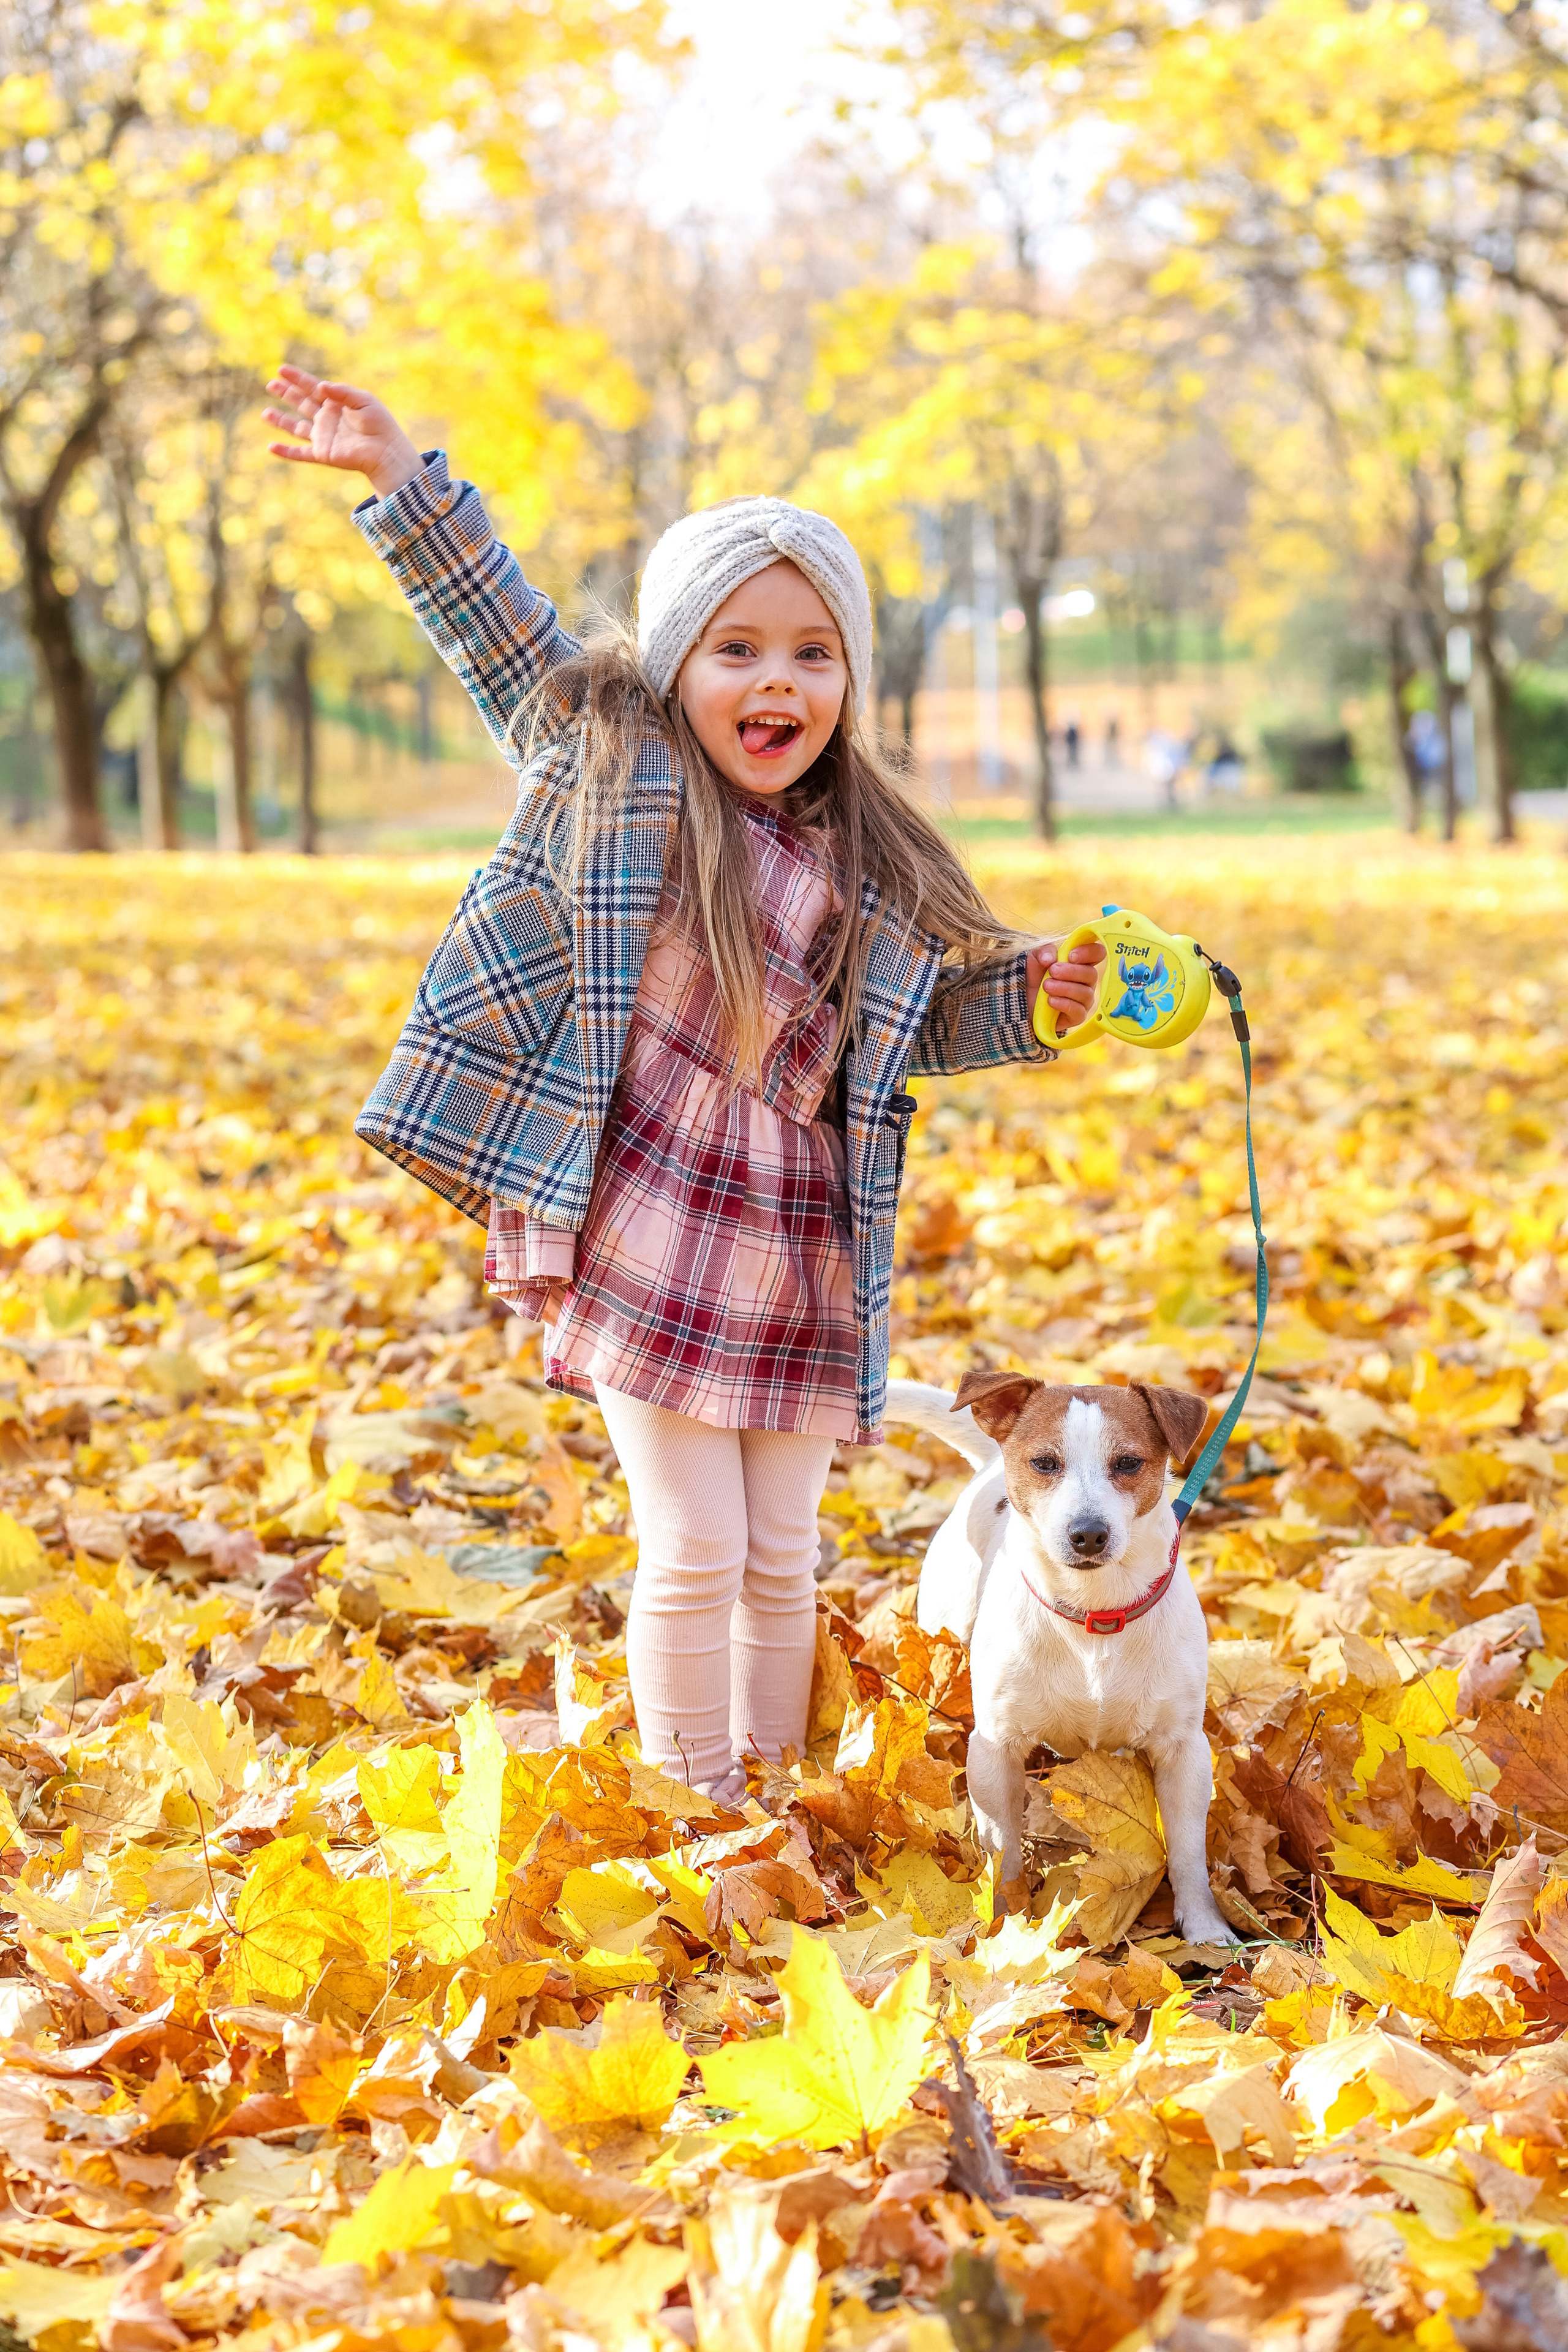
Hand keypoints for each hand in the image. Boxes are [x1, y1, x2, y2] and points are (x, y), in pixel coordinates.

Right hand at [263, 364, 422, 499]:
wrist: (386, 451)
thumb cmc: (379, 424)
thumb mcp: (363, 400)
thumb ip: (341, 391)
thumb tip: (320, 386)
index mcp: (336, 403)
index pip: (312, 387)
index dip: (297, 378)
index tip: (281, 369)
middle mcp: (327, 419)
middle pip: (301, 403)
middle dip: (286, 394)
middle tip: (270, 384)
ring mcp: (323, 437)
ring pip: (296, 427)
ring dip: (280, 421)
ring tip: (265, 413)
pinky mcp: (323, 453)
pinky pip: (300, 454)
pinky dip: (286, 452)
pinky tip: (271, 447)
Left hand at [1027, 937, 1105, 1037]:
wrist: (1023, 1000)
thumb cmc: (1034, 976)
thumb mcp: (1035, 958)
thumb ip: (1043, 951)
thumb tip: (1050, 958)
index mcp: (1081, 963)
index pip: (1097, 953)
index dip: (1089, 952)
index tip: (1071, 955)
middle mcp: (1086, 981)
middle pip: (1092, 974)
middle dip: (1071, 971)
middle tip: (1052, 971)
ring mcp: (1084, 1000)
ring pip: (1085, 993)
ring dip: (1065, 988)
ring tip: (1047, 986)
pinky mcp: (1077, 1016)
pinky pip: (1078, 1011)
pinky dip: (1064, 1004)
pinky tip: (1050, 1000)